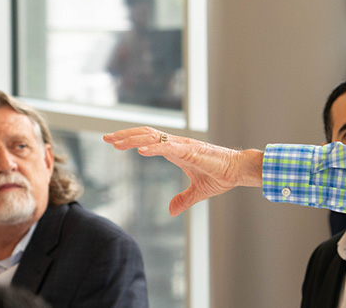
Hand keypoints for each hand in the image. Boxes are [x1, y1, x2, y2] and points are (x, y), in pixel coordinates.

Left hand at [104, 127, 262, 216]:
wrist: (239, 171)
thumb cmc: (221, 176)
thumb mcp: (197, 192)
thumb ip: (183, 200)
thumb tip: (171, 211)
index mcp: (177, 150)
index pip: (148, 139)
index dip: (130, 139)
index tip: (112, 142)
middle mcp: (177, 144)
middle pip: (146, 134)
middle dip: (125, 136)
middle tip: (106, 139)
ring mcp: (184, 146)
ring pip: (154, 139)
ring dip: (134, 140)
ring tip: (116, 143)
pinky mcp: (193, 151)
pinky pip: (170, 148)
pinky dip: (154, 148)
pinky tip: (140, 151)